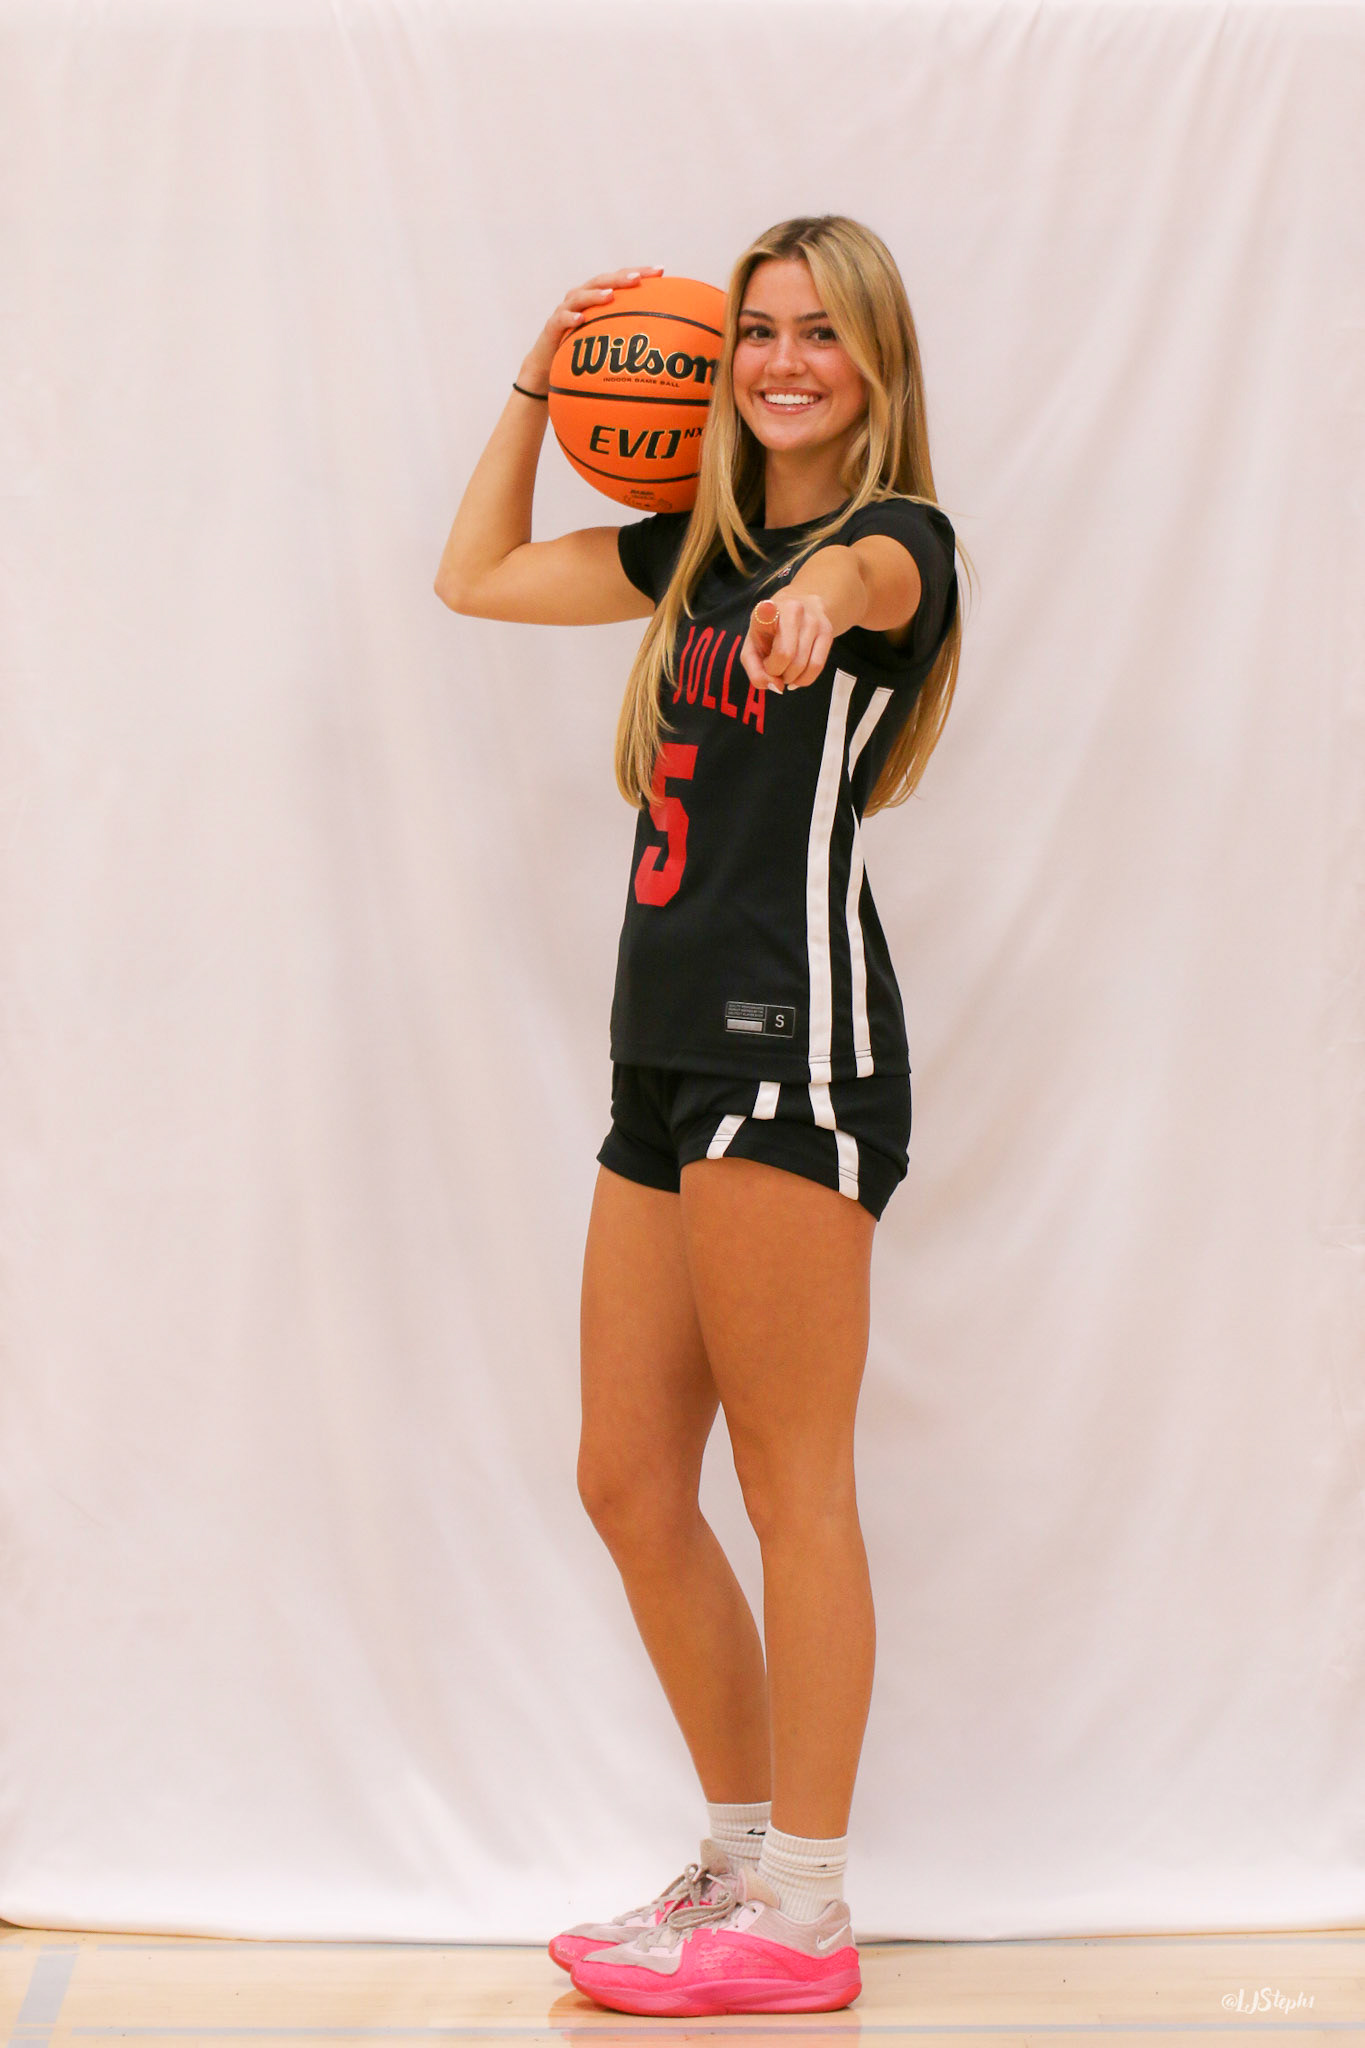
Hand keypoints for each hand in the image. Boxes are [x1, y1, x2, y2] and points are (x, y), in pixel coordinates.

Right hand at [517, 266, 664, 393]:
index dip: (640, 272)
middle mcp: (582, 297)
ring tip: (611, 296)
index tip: (661, 271)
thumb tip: (665, 336)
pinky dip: (570, 318)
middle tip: (638, 279)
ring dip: (596, 295)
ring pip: (580, 296)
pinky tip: (580, 320)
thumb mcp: (608, 338)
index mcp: (597, 296)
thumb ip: (629, 331)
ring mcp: (566, 309)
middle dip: (620, 278)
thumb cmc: (584, 350)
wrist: (549, 365)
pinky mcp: (553, 326)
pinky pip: (561, 320)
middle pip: (602, 281)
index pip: (620, 279)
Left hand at [740, 593, 834, 694]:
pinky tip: (797, 676)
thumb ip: (756, 672)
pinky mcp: (827, 631)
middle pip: (785, 655)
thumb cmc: (770, 632)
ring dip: (790, 678)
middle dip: (776, 672)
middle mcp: (793, 610)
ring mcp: (813, 620)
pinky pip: (817, 666)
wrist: (801, 607)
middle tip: (774, 668)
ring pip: (802, 664)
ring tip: (785, 670)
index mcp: (767, 610)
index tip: (767, 608)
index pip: (767, 611)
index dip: (767, 611)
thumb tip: (776, 687)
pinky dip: (804, 679)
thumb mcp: (752, 648)